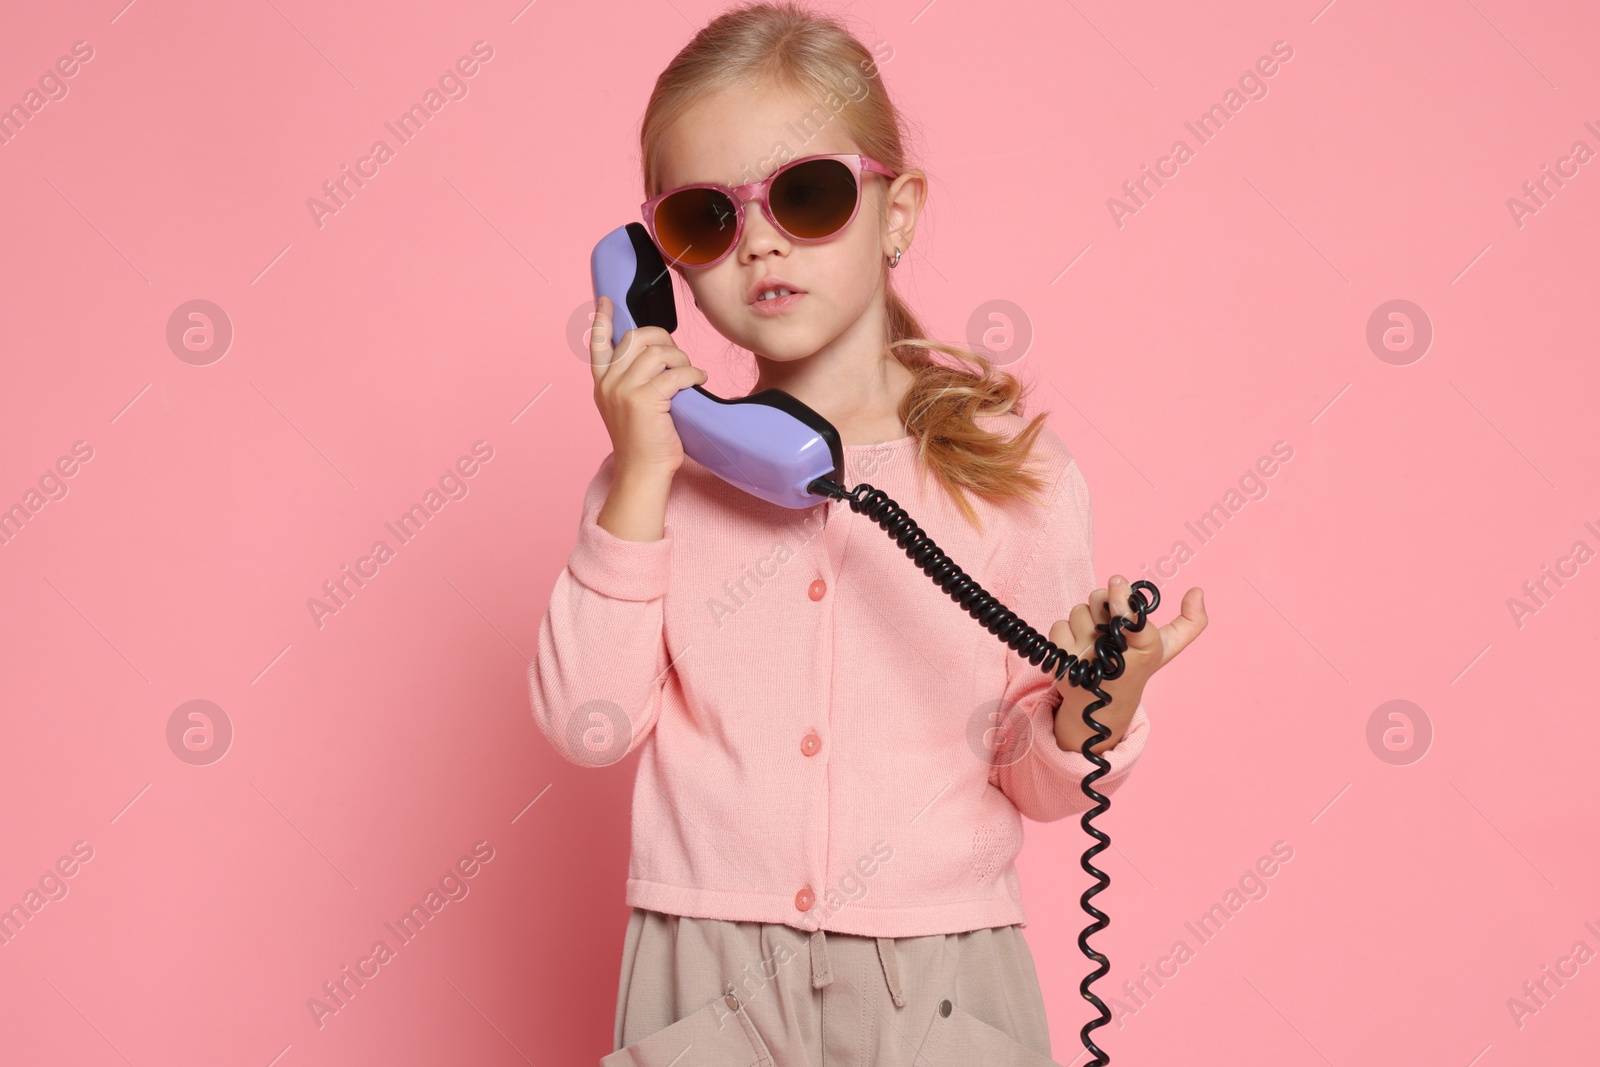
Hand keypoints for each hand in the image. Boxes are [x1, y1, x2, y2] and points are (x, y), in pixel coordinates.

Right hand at [588, 294, 707, 477]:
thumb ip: (631, 381)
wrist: (642, 473)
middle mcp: (609, 383)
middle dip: (664, 340)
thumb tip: (654, 355)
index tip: (606, 301)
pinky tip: (699, 381)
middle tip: (679, 358)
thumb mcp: (627, 407)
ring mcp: (624, 390)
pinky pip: (676, 373)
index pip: (598, 344)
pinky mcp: (644, 400)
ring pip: (658, 353)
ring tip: (691, 373)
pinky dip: (693, 374)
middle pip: (637, 339)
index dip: (603, 320)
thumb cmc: (643, 443)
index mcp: (602, 383)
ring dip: (682, 359)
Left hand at [1047, 577, 1206, 754]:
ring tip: (1097, 641)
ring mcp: (1086, 659)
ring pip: (1078, 611)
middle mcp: (1116, 655)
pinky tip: (1079, 650)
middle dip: (1103, 603)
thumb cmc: (1138, 664)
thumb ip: (1190, 622)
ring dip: (1085, 620)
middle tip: (1110, 623)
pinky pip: (1059, 625)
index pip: (1132, 619)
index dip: (1123, 600)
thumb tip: (1198, 591)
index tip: (1118, 583)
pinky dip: (1066, 633)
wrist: (1105, 703)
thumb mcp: (1167, 647)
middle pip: (1098, 599)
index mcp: (1146, 649)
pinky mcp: (1062, 663)